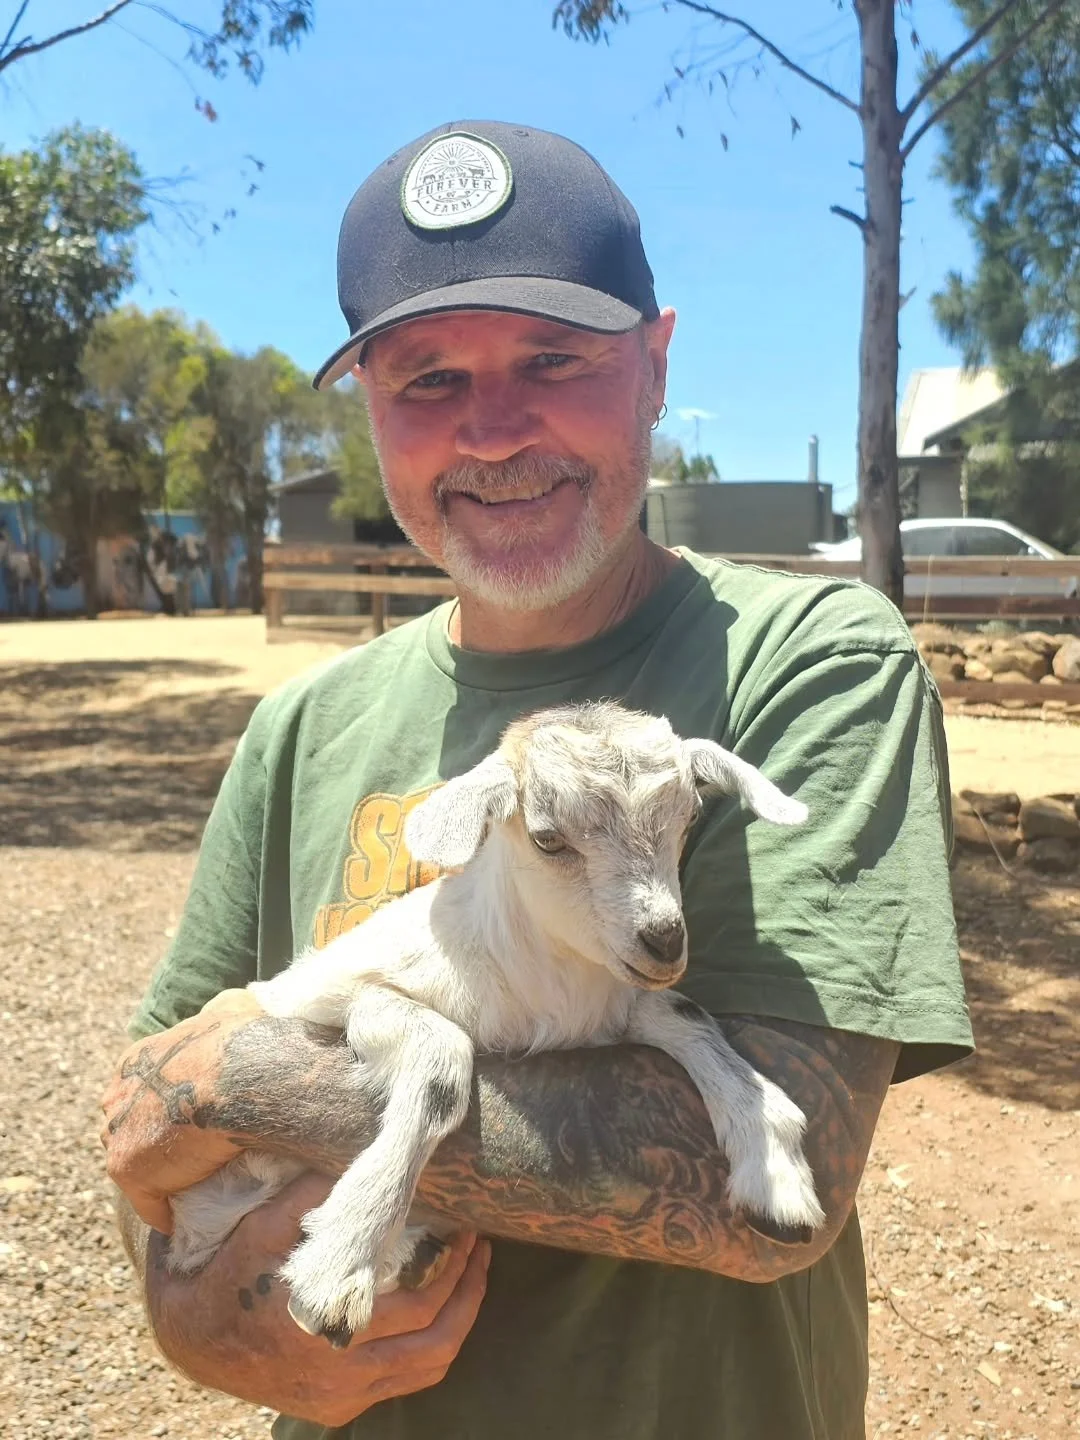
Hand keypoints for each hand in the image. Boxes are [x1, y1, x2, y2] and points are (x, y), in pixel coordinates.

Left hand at [101, 989, 266, 1232]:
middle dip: (151, 1137)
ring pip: (134, 1161)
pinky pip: (148, 1201)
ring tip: (191, 1183)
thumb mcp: (231, 1008)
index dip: (163, 1106)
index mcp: (136, 1060)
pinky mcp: (129, 1170)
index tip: (186, 1117)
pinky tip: (183, 1217)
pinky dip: (165, 1210)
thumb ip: (221, 1012)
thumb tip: (229, 1010)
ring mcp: (118, 1133)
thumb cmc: (241, 1042)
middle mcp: (117, 1094)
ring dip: (159, 1172)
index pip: (139, 1090)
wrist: (240, 1076)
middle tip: (188, 1150)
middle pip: (127, 1125)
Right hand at [149, 1173, 491, 1425]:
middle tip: (480, 1249)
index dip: (454, 1265)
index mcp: (327, 1323)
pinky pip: (402, 1384)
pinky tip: (435, 1312)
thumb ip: (314, 1194)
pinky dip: (427, 1349)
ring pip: (427, 1369)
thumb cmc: (231, 1272)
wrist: (192, 1338)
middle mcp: (339, 1372)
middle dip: (468, 1291)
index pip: (421, 1302)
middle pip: (437, 1339)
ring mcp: (341, 1397)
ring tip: (471, 1279)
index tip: (467, 1226)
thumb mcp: (265, 1225)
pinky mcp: (337, 1408)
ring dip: (457, 1323)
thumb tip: (366, 1151)